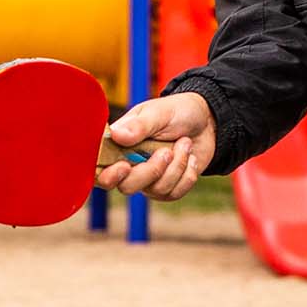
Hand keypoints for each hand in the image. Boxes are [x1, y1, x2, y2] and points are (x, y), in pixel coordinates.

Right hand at [97, 91, 215, 200]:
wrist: (207, 121)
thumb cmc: (177, 112)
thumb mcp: (159, 112)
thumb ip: (139, 125)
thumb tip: (116, 135)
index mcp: (119, 144)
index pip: (99, 169)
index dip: (107, 175)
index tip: (125, 166)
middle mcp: (129, 164)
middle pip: (126, 187)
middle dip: (151, 171)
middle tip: (167, 151)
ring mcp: (148, 178)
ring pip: (155, 190)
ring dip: (176, 167)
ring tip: (185, 144)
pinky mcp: (167, 187)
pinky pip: (173, 194)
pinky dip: (187, 175)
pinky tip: (190, 158)